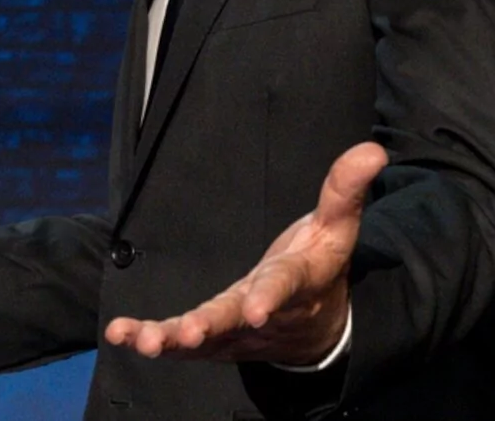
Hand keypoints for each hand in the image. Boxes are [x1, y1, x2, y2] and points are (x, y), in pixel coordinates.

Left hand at [103, 142, 386, 364]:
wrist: (320, 326)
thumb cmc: (322, 265)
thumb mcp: (338, 227)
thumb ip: (345, 189)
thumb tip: (372, 150)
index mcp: (295, 282)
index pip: (283, 287)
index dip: (270, 297)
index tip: (257, 309)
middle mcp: (263, 313)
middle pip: (234, 320)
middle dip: (209, 327)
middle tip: (187, 334)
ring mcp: (237, 332)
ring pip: (204, 339)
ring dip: (172, 341)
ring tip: (144, 342)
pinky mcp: (216, 340)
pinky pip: (183, 344)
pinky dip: (152, 339)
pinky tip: (121, 334)